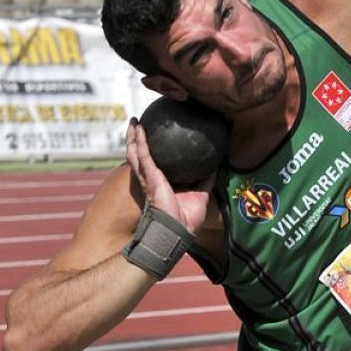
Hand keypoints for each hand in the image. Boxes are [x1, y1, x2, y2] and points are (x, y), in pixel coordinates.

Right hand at [125, 118, 213, 234]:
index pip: (155, 164)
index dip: (153, 152)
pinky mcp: (149, 176)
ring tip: (134, 122)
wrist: (178, 229)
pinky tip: (138, 128)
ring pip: (136, 153)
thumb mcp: (201, 194)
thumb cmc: (187, 218)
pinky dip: (139, 141)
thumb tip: (216, 165)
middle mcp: (152, 178)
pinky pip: (142, 154)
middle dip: (138, 141)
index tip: (156, 138)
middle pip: (141, 156)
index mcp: (163, 183)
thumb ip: (206, 179)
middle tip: (139, 126)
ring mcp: (148, 176)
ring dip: (133, 137)